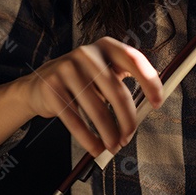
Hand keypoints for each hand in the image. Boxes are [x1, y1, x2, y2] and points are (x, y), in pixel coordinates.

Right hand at [22, 36, 164, 157]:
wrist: (38, 86)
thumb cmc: (80, 81)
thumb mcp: (102, 72)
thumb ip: (124, 81)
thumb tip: (153, 102)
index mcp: (105, 46)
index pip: (134, 59)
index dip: (149, 81)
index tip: (157, 102)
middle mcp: (86, 53)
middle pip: (117, 91)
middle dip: (127, 119)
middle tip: (129, 136)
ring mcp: (66, 69)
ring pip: (97, 109)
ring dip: (109, 134)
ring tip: (114, 146)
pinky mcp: (51, 88)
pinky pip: (75, 120)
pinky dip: (88, 139)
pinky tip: (96, 148)